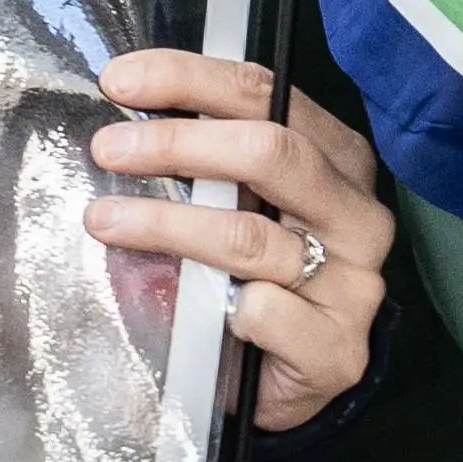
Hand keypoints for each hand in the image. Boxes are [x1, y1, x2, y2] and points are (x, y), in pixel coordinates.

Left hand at [89, 54, 396, 428]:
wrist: (293, 382)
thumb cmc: (259, 280)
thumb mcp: (241, 208)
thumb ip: (208, 165)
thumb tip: (122, 123)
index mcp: (338, 160)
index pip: (266, 96)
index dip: (190, 79)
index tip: (120, 82)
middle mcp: (357, 213)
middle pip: (271, 152)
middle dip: (179, 143)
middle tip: (109, 148)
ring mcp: (355, 283)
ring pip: (252, 238)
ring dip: (168, 224)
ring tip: (105, 221)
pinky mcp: (337, 349)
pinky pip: (266, 313)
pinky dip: (221, 307)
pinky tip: (196, 314)